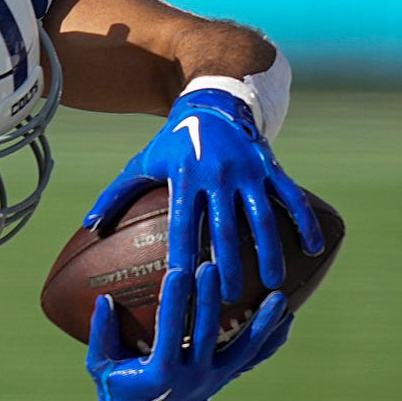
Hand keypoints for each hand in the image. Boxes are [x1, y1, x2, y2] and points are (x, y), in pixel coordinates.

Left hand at [84, 88, 322, 302]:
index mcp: (185, 179)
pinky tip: (313, 249)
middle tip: (229, 298)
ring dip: (268, 251)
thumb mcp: (144, 162)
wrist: (213, 102)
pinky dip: (304, 222)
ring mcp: (248, 171)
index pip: (183, 225)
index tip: (183, 285)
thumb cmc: (173, 142)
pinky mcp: (270, 165)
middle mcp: (218, 175)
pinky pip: (291, 196)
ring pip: (261, 216)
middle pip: (224, 228)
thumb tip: (88, 224)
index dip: (183, 255)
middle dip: (228, 265)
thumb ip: (117, 194)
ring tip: (273, 283)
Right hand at [89, 266, 291, 400]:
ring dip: (261, 323)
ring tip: (278, 297)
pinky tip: (286, 318)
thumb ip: (101, 334)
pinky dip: (271, 339)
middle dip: (209, 298)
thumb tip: (104, 300)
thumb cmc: (117, 388)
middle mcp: (193, 376)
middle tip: (212, 266)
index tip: (178, 272)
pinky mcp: (225, 378)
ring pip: (244, 349)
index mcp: (161, 372)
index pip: (170, 331)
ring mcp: (214, 379)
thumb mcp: (101, 365)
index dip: (174, 302)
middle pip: (207, 332)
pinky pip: (253, 358)